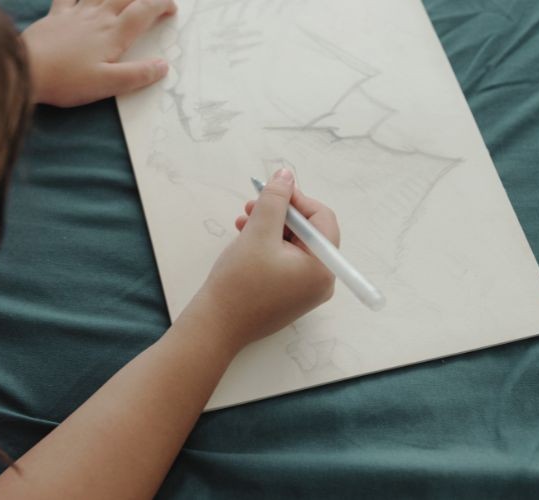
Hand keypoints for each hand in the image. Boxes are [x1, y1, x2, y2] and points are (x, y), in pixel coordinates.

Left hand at [21, 0, 176, 107]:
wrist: (26, 69)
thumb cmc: (66, 80)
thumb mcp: (106, 84)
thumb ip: (137, 75)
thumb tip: (162, 66)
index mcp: (113, 34)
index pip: (144, 10)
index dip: (161, 4)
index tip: (171, 9)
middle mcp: (97, 17)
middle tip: (154, 0)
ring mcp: (76, 13)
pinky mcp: (56, 15)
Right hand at [183, 168, 338, 353]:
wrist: (216, 325)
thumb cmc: (239, 281)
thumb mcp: (257, 232)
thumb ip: (275, 200)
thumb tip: (286, 175)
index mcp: (322, 267)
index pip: (322, 219)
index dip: (297, 200)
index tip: (270, 192)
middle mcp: (321, 281)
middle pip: (309, 233)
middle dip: (280, 214)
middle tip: (252, 205)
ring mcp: (306, 292)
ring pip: (294, 247)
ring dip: (270, 228)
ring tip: (242, 222)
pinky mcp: (289, 297)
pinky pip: (286, 263)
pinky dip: (268, 247)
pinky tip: (244, 240)